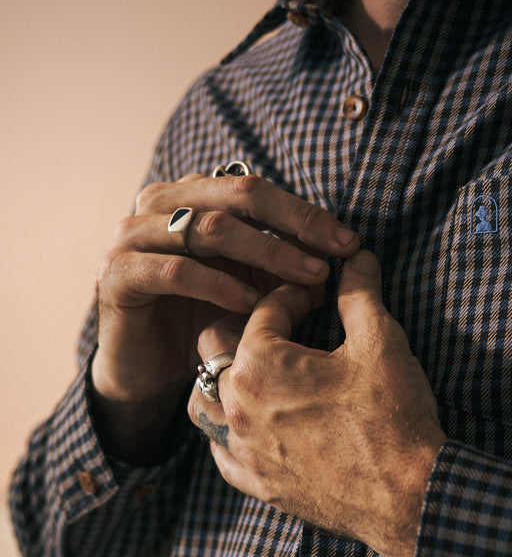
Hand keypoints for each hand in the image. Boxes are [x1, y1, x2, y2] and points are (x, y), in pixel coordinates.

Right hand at [91, 172, 359, 460]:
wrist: (145, 367)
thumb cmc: (200, 318)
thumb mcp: (249, 285)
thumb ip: (280, 266)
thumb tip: (334, 260)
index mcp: (190, 194)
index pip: (256, 189)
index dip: (304, 213)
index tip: (348, 242)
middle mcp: (158, 204)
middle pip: (237, 196)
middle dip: (294, 225)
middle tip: (333, 256)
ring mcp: (132, 236)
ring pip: (209, 230)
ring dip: (266, 254)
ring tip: (307, 280)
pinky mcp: (117, 275)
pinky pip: (177, 270)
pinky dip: (219, 284)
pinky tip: (252, 304)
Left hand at [187, 250, 446, 556]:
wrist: (407, 496)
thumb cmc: (392, 416)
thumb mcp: (379, 342)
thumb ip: (360, 294)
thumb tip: (357, 258)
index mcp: (260, 364)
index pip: (263, 310)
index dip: (293, 294)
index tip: (318, 293)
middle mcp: (237, 406)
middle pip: (214, 348)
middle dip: (245, 326)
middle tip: (284, 323)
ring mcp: (243, 450)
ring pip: (203, 402)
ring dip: (223, 379)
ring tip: (257, 371)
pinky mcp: (256, 484)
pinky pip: (221, 452)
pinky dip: (230, 431)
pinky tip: (256, 424)